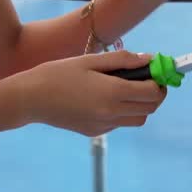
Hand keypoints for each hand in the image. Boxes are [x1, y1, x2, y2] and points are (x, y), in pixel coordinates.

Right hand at [15, 50, 166, 136]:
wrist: (31, 98)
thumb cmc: (58, 73)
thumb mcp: (90, 60)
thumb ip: (122, 60)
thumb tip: (148, 59)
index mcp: (112, 93)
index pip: (152, 92)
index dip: (159, 80)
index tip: (156, 69)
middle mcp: (112, 113)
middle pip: (150, 108)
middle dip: (154, 93)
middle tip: (146, 77)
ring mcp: (104, 125)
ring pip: (138, 118)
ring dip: (140, 104)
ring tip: (125, 86)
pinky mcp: (95, 131)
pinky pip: (120, 122)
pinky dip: (122, 110)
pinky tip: (104, 96)